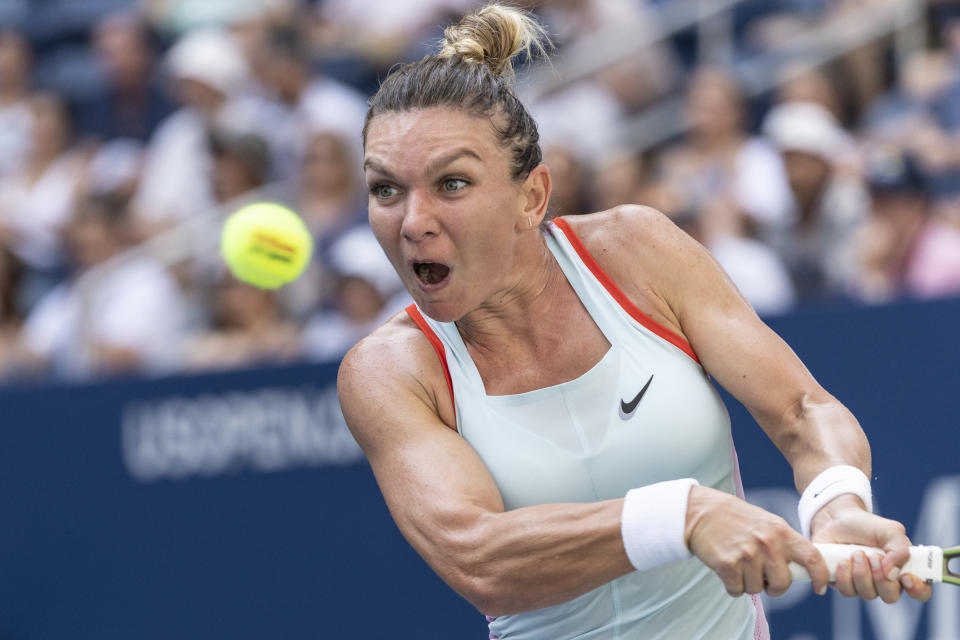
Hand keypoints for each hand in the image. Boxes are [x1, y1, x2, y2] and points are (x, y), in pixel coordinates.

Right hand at [685, 486, 829, 597]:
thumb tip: (803, 567)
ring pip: (757, 589)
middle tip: (761, 575)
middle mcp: (767, 543)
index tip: (819, 587)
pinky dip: (731, 585)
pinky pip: (737, 591)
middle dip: (773, 586)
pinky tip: (726, 568)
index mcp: (780, 531)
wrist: (700, 512)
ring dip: (747, 582)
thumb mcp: (766, 522)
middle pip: (782, 584)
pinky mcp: (727, 565)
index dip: (821, 576)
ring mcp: (747, 554)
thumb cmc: (734, 518)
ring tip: (738, 562)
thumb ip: (784, 542)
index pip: (812, 557)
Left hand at [809, 494, 931, 602]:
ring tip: (856, 552)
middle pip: (890, 597)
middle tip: (873, 556)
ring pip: (867, 594)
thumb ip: (900, 549)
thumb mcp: (890, 530)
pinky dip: (844, 575)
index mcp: (904, 569)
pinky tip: (843, 560)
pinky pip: (847, 591)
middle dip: (880, 577)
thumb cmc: (867, 526)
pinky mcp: (845, 584)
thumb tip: (892, 574)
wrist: (836, 519)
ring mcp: (864, 585)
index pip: (920, 591)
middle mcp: (886, 582)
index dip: (917, 590)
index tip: (906, 577)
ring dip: (861, 572)